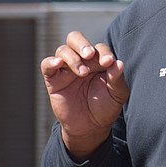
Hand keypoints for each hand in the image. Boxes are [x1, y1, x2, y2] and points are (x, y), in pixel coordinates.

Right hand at [40, 31, 129, 160]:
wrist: (90, 128)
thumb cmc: (106, 107)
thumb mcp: (117, 94)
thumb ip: (117, 78)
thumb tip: (119, 63)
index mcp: (98, 60)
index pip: (99, 47)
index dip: (104, 52)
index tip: (109, 63)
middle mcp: (81, 60)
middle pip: (75, 38)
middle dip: (82, 44)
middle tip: (89, 55)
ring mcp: (66, 69)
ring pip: (62, 50)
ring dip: (72, 58)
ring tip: (82, 72)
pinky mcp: (54, 80)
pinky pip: (46, 65)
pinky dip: (50, 61)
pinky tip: (58, 63)